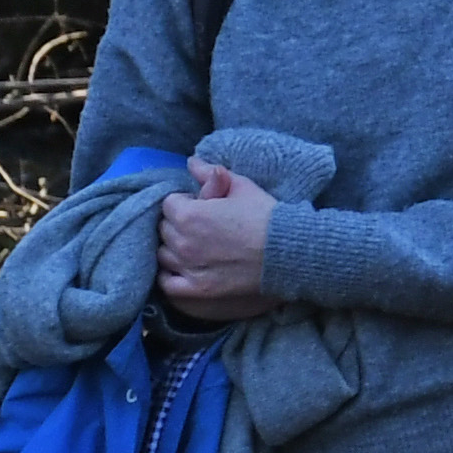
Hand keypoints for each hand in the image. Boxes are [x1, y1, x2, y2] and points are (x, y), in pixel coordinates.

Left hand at [155, 161, 279, 321]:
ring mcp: (188, 268)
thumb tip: (192, 162)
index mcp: (190, 215)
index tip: (201, 205)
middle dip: (178, 224)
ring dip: (174, 248)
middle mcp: (183, 242)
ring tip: (195, 246)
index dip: (185, 202)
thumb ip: (212, 174)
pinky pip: (167, 283)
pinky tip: (183, 268)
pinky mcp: (196, 289)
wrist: (288, 252)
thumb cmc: (266, 216)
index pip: (169, 204)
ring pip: (163, 254)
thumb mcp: (243, 187)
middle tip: (202, 225)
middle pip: (164, 229)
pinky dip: (170, 275)